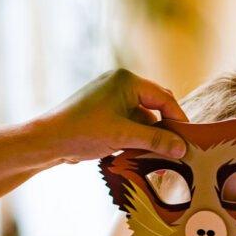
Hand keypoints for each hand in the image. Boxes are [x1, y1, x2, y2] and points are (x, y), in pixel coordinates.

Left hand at [33, 68, 188, 162]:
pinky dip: (136, 136)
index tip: (189, 139)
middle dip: (165, 127)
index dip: (178, 119)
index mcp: (127, 80)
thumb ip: (155, 140)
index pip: (164, 98)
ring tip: (157, 154)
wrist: (46, 141)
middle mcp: (120, 83)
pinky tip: (137, 152)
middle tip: (177, 147)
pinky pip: (129, 121)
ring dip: (149, 134)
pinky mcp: (104, 110)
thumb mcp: (123, 137)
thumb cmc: (82, 132)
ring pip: (142, 116)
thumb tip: (182, 147)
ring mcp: (111, 96)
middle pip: (155, 104)